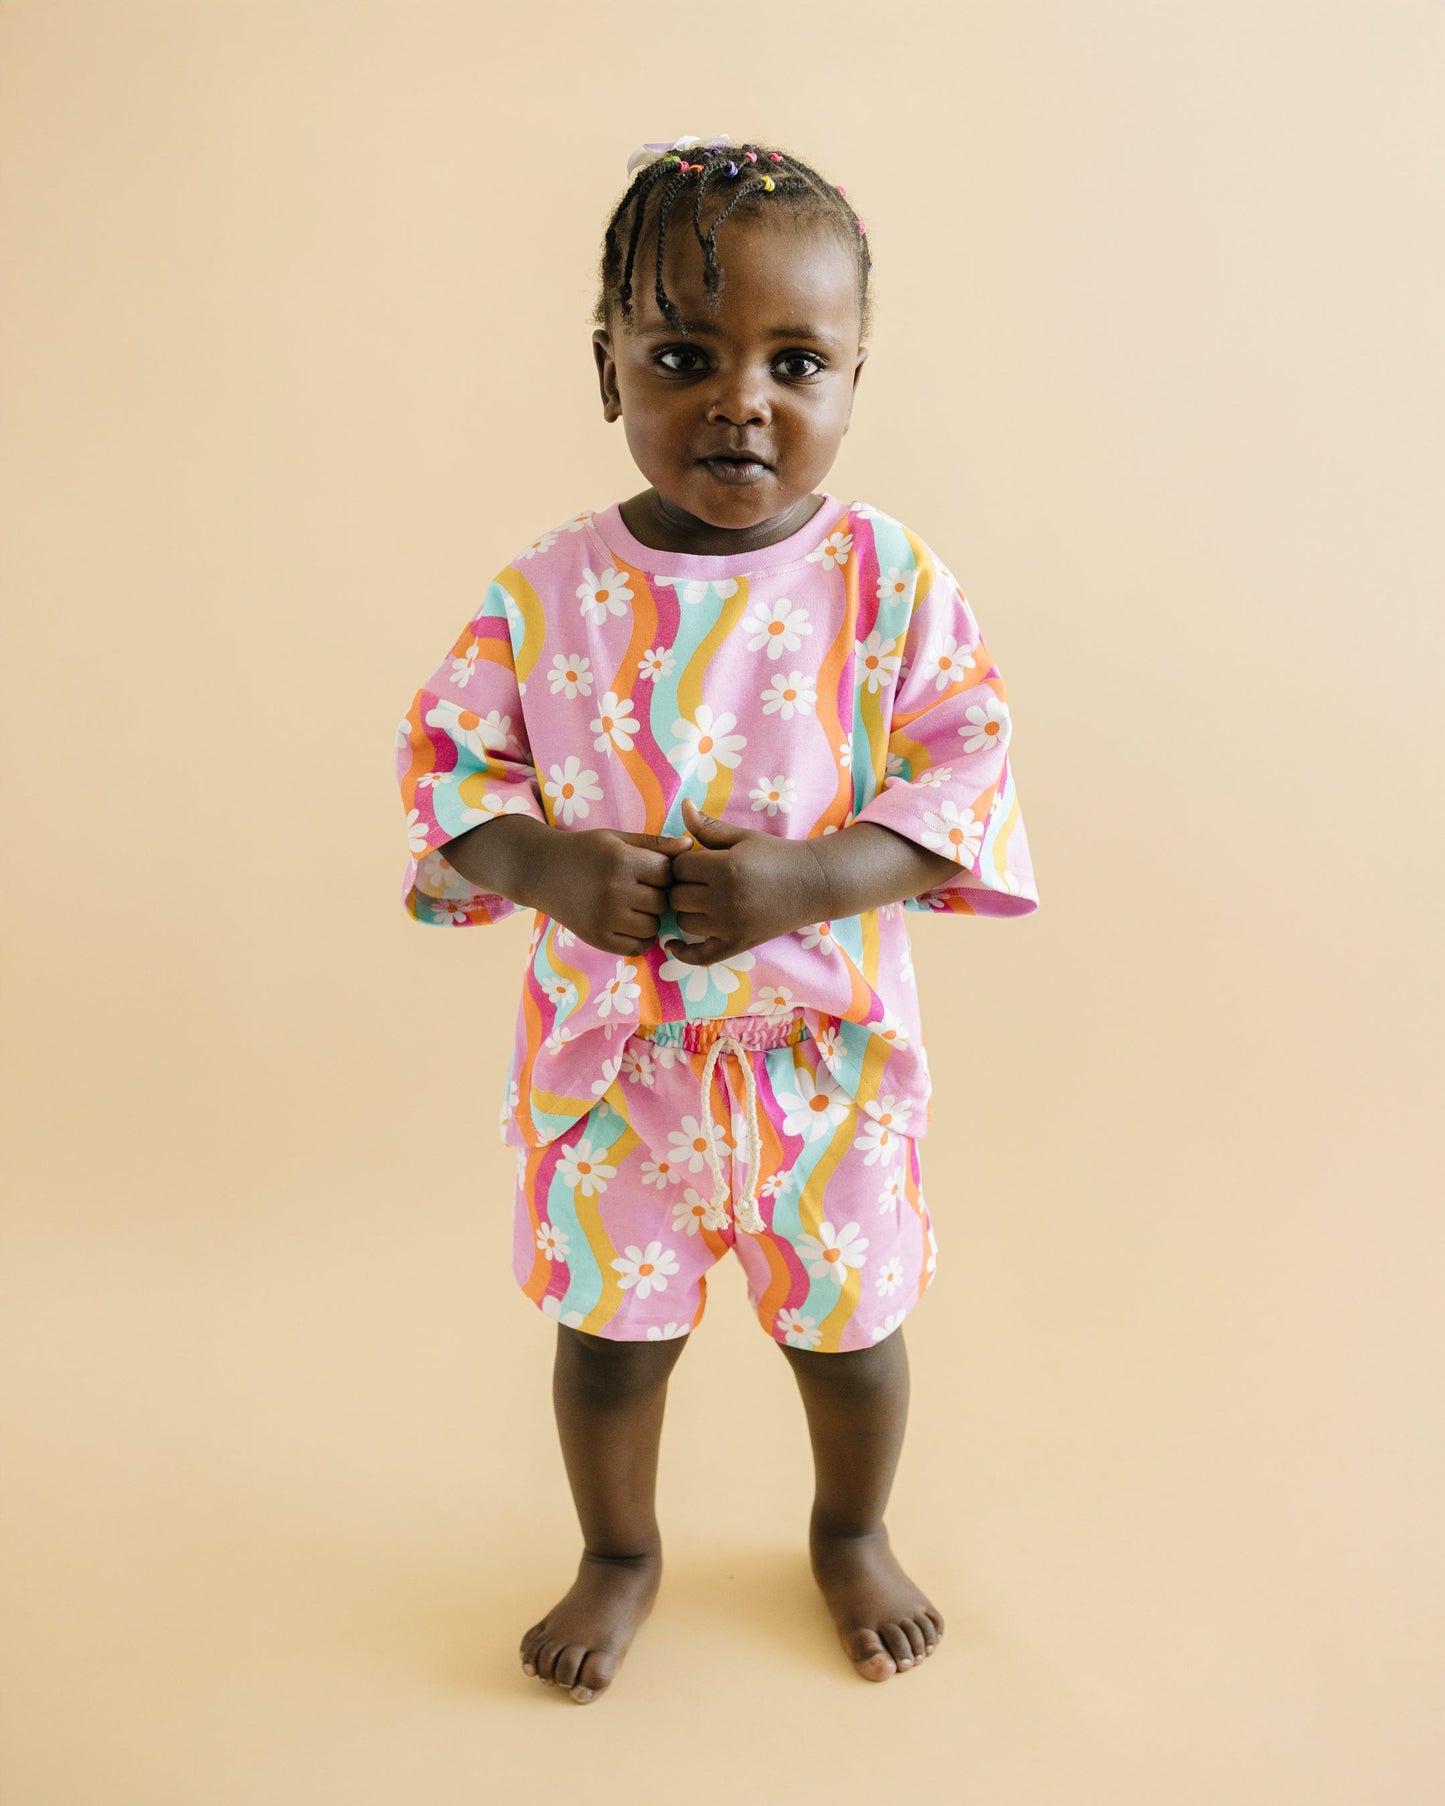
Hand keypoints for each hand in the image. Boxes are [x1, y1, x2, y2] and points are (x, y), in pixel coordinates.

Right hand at [533, 825, 692, 954]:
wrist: (540, 871)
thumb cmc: (583, 851)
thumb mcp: (617, 839)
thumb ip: (653, 844)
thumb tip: (689, 847)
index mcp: (622, 862)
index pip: (668, 873)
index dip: (665, 871)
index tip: (652, 869)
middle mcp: (615, 892)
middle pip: (663, 902)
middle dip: (658, 895)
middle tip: (643, 888)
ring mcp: (605, 918)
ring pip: (653, 927)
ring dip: (650, 918)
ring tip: (634, 905)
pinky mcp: (597, 938)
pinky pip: (637, 946)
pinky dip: (638, 937)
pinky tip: (627, 922)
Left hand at [662, 796, 828, 966]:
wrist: (813, 884)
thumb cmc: (777, 855)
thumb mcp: (743, 837)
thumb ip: (709, 827)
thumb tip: (683, 805)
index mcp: (726, 868)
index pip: (679, 867)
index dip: (683, 863)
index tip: (695, 862)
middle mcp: (726, 899)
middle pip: (677, 896)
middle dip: (682, 886)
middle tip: (697, 882)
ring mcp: (731, 926)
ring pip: (683, 922)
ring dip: (687, 911)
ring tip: (700, 902)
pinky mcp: (738, 944)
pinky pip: (700, 956)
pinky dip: (683, 952)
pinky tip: (673, 944)